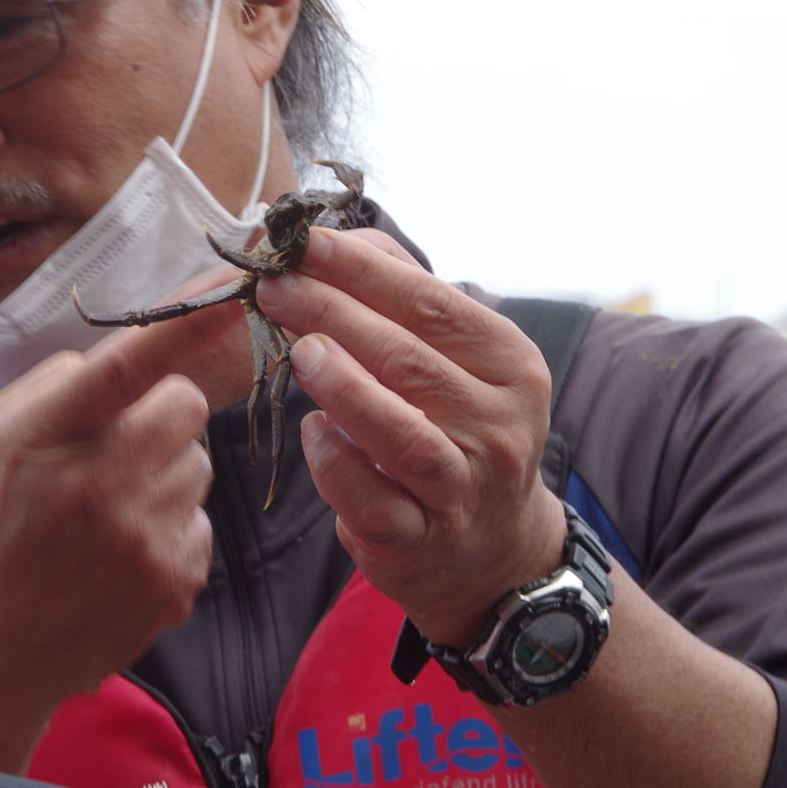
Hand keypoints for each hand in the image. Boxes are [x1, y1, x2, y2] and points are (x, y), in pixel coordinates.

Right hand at [0, 300, 239, 770]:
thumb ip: (53, 389)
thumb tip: (123, 357)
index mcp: (44, 439)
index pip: (126, 364)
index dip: (184, 323)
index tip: (231, 291)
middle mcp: (99, 485)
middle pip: (185, 408)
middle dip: (161, 415)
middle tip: (118, 448)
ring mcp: (142, 540)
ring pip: (196, 466)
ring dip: (163, 477)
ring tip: (106, 514)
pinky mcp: (172, 584)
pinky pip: (199, 525)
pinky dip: (168, 532)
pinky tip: (118, 558)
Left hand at [256, 227, 568, 646]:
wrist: (494, 547)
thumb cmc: (460, 431)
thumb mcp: (461, 363)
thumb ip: (408, 300)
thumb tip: (341, 241)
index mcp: (511, 366)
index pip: (433, 304)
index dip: (363, 270)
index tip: (304, 242)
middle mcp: (500, 427)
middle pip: (410, 360)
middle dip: (334, 313)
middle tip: (275, 285)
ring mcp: (463, 489)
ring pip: (402, 435)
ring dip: (344, 388)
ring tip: (298, 350)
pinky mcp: (422, 541)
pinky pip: (373, 501)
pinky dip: (337, 464)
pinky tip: (312, 431)